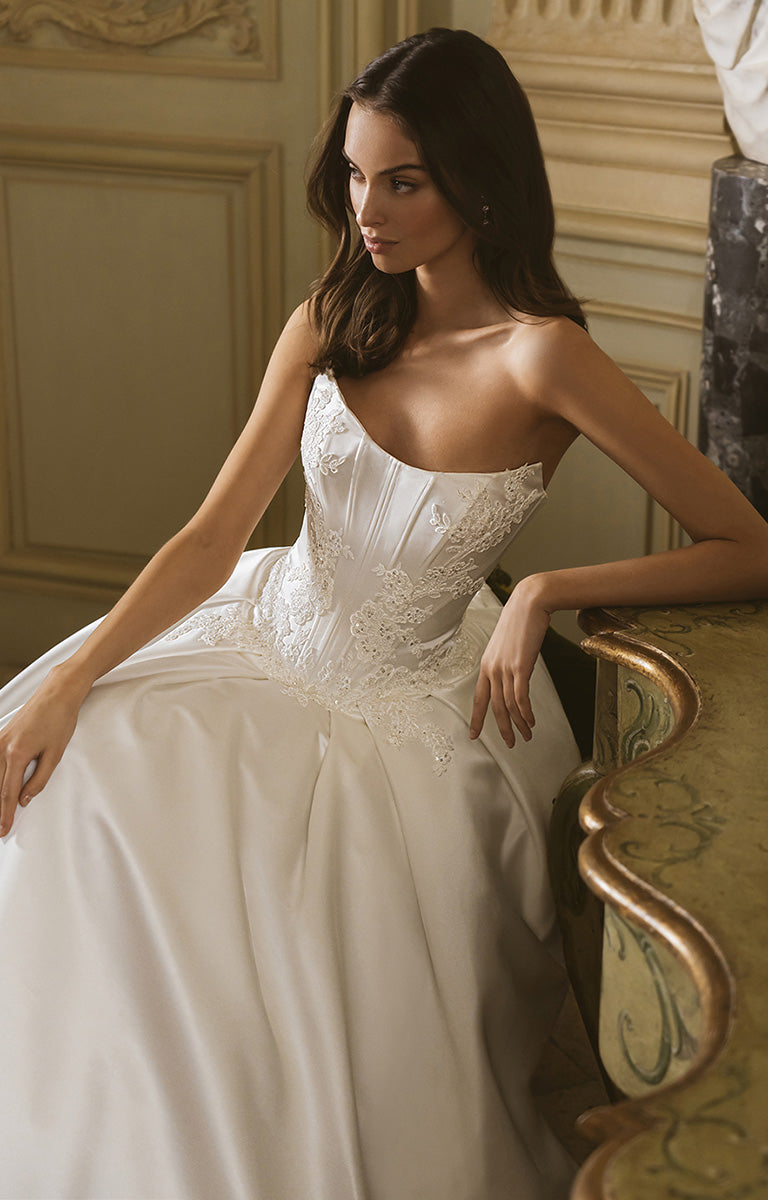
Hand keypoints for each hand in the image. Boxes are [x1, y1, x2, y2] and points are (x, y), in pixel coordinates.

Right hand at [0, 667, 87, 835]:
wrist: (57, 693)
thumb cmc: (59, 720)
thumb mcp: (55, 754)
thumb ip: (39, 780)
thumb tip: (24, 798)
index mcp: (16, 754)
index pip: (7, 793)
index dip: (5, 814)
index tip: (3, 829)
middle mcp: (2, 747)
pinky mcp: (0, 735)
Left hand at [470, 577, 551, 746]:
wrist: (530, 602)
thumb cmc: (521, 620)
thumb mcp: (508, 645)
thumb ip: (507, 662)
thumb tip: (514, 675)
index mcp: (486, 664)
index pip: (479, 697)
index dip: (477, 718)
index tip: (474, 735)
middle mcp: (492, 668)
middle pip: (494, 707)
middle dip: (502, 728)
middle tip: (510, 744)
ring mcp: (505, 668)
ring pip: (509, 705)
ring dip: (519, 723)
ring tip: (527, 735)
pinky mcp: (520, 666)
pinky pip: (520, 697)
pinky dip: (526, 713)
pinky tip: (532, 721)